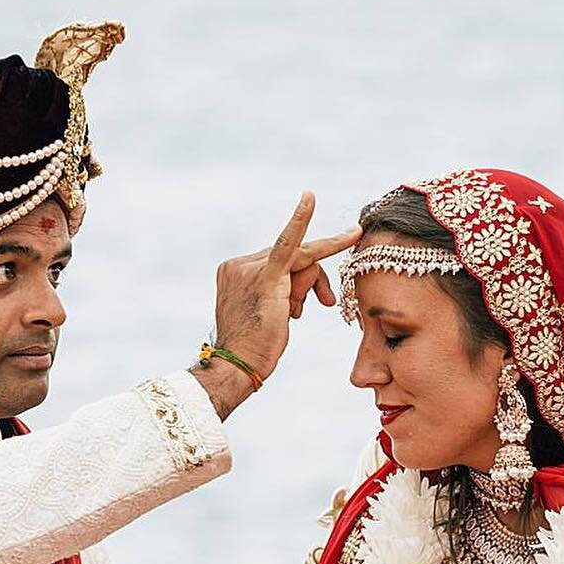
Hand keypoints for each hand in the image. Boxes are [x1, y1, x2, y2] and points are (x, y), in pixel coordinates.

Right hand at [203, 193, 359, 403]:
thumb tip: (306, 286)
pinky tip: (309, 198)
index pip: (281, 260)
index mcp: (236, 270)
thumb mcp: (270, 312)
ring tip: (295, 315)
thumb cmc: (255, 346)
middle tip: (328, 302)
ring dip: (310, 286)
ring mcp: (250, 268)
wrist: (238, 365)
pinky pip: (290, 243)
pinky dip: (301, 219)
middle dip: (312, 282)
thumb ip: (284, 289)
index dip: (302, 278)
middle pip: (294, 257)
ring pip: (301, 260)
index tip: (315, 287)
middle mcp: (240, 264)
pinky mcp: (267, 276)